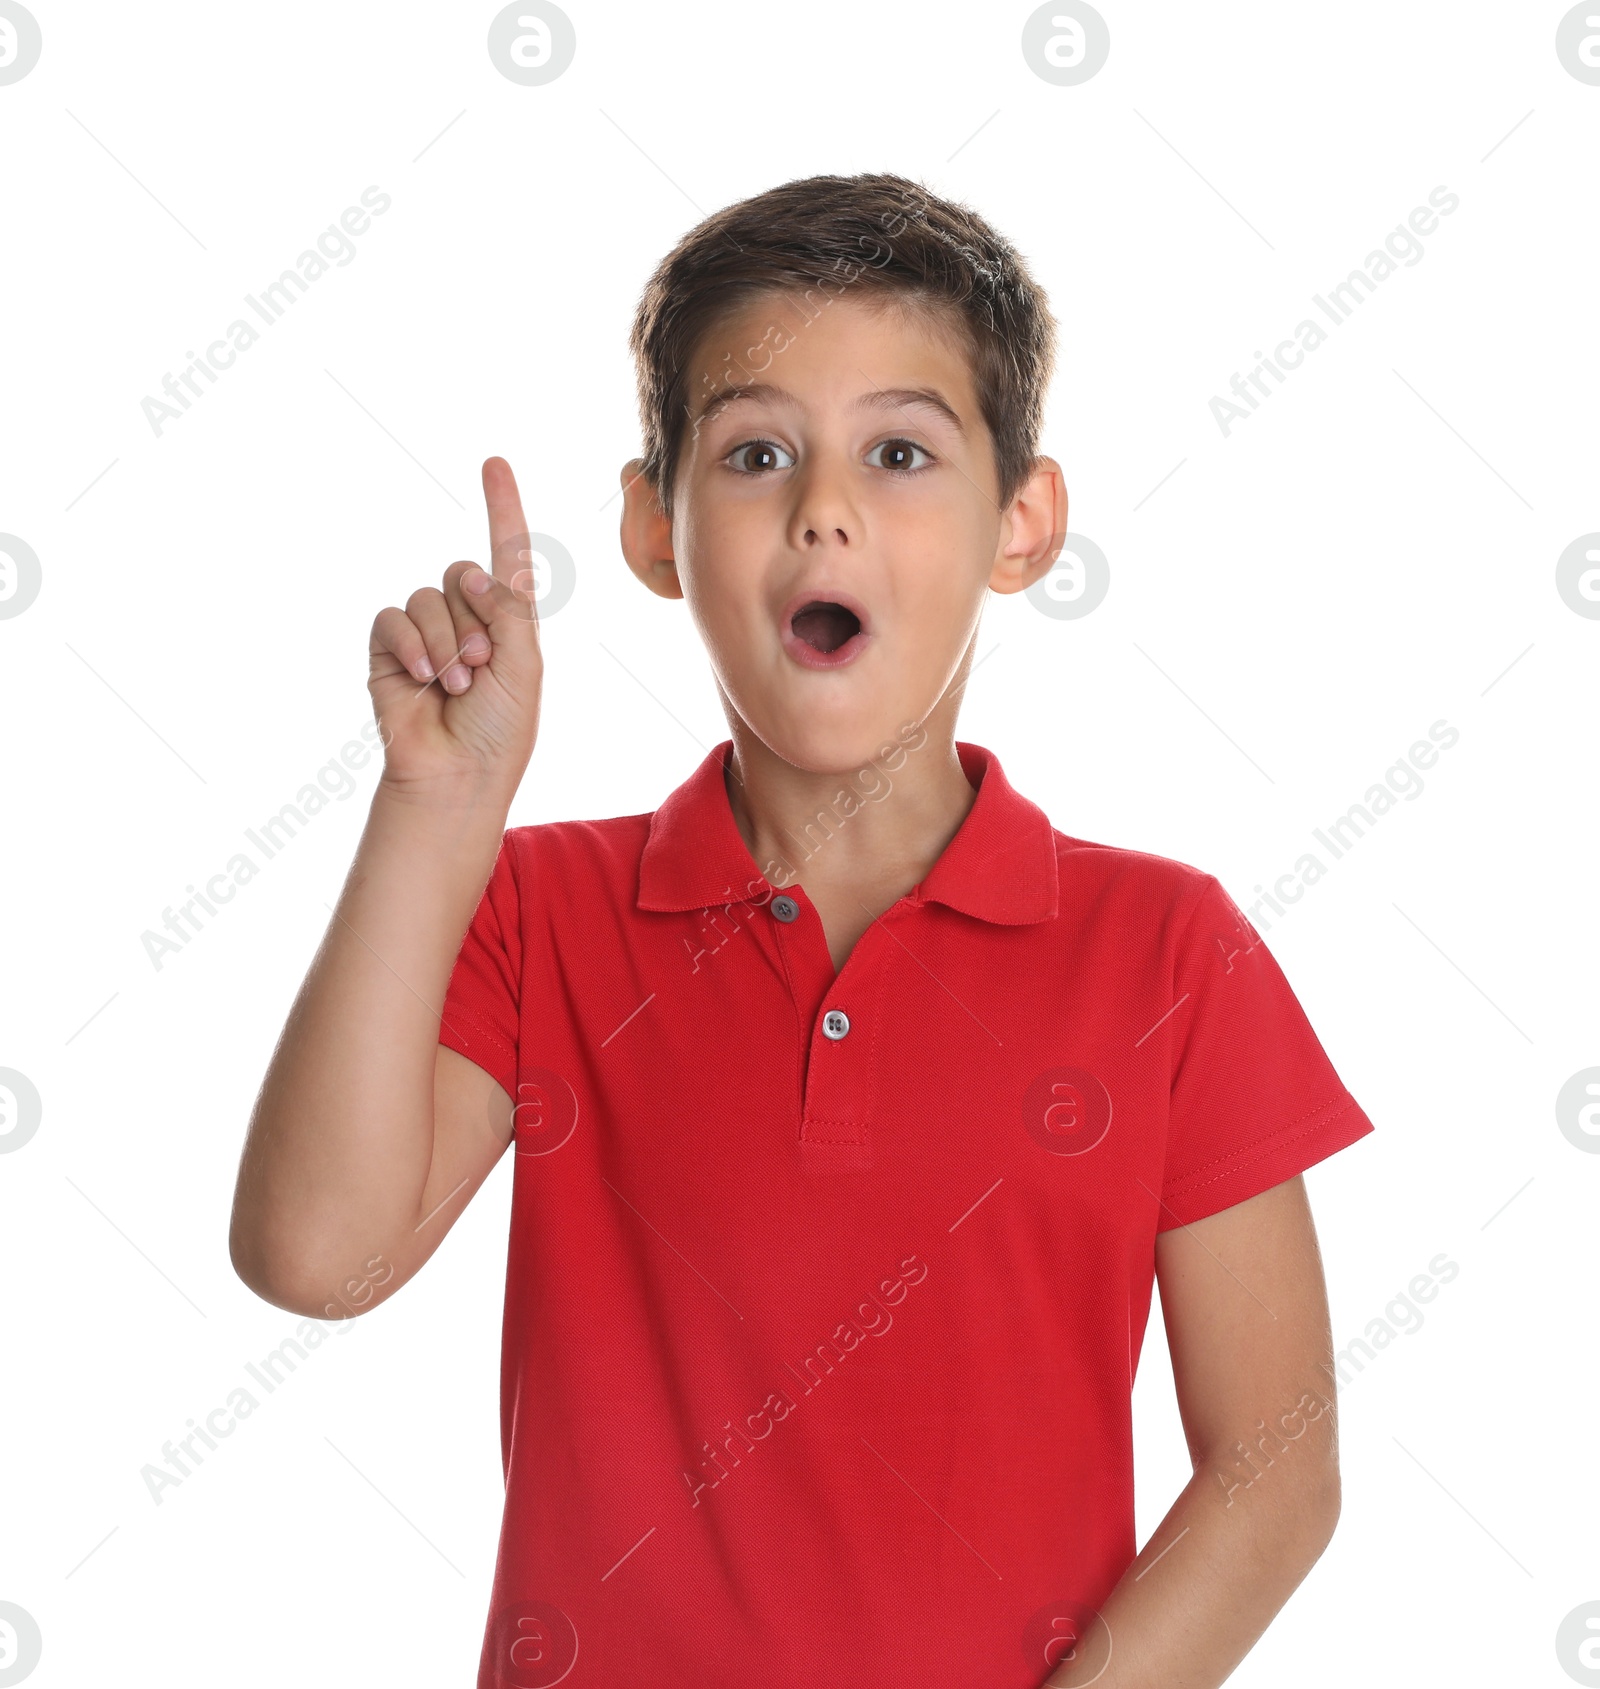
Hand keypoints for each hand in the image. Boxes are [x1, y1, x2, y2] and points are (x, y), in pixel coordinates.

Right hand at [367, 456, 543, 800]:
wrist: (458, 774)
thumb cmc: (500, 728)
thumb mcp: (524, 663)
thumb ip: (507, 608)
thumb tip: (472, 572)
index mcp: (508, 621)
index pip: (505, 554)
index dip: (502, 508)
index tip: (494, 463)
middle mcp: (467, 619)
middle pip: (462, 574)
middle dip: (476, 619)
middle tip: (483, 669)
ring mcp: (425, 633)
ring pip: (429, 597)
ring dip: (446, 641)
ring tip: (457, 684)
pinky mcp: (388, 649)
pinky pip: (392, 616)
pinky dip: (411, 643)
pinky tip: (422, 678)